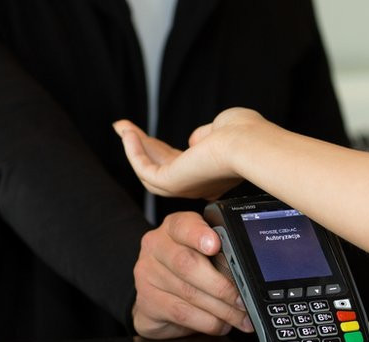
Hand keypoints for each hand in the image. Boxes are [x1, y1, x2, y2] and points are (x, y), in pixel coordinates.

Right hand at [114, 109, 265, 198]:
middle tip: (124, 128)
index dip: (163, 150)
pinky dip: (134, 152)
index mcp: (213, 173)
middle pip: (161, 166)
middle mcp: (198, 185)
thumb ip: (203, 136)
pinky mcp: (173, 183)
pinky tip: (128, 135)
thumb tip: (192, 141)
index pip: (182, 164)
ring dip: (134, 148)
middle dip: (143, 146)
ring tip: (121, 128)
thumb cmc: (245, 133)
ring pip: (150, 170)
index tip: (149, 136)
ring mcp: (185, 187)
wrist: (248, 143)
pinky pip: (145, 170)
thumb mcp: (222, 129)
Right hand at [133, 211, 253, 338]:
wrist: (155, 295)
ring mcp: (148, 275)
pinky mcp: (148, 302)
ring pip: (189, 293)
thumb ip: (222, 253)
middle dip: (222, 285)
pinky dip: (208, 322)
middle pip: (187, 264)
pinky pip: (183, 314)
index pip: (184, 225)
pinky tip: (222, 324)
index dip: (199, 235)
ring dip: (222, 309)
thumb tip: (249, 272)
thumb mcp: (204, 253)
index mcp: (174, 228)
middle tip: (244, 299)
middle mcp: (157, 247)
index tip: (215, 244)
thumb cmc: (188, 270)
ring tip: (241, 317)